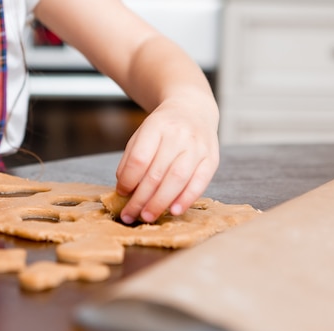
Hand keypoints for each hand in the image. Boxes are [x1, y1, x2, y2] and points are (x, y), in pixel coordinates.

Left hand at [115, 97, 219, 223]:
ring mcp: (198, 146)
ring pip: (177, 180)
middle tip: (130, 215)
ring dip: (160, 202)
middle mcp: (179, 135)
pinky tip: (174, 211)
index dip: (128, 179)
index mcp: (156, 126)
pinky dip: (186, 199)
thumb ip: (131, 159)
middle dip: (141, 199)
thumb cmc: (163, 128)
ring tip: (148, 216)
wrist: (193, 110)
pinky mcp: (212, 158)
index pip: (139, 158)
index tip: (121, 193)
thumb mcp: (142, 134)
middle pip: (156, 173)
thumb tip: (124, 188)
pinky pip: (199, 182)